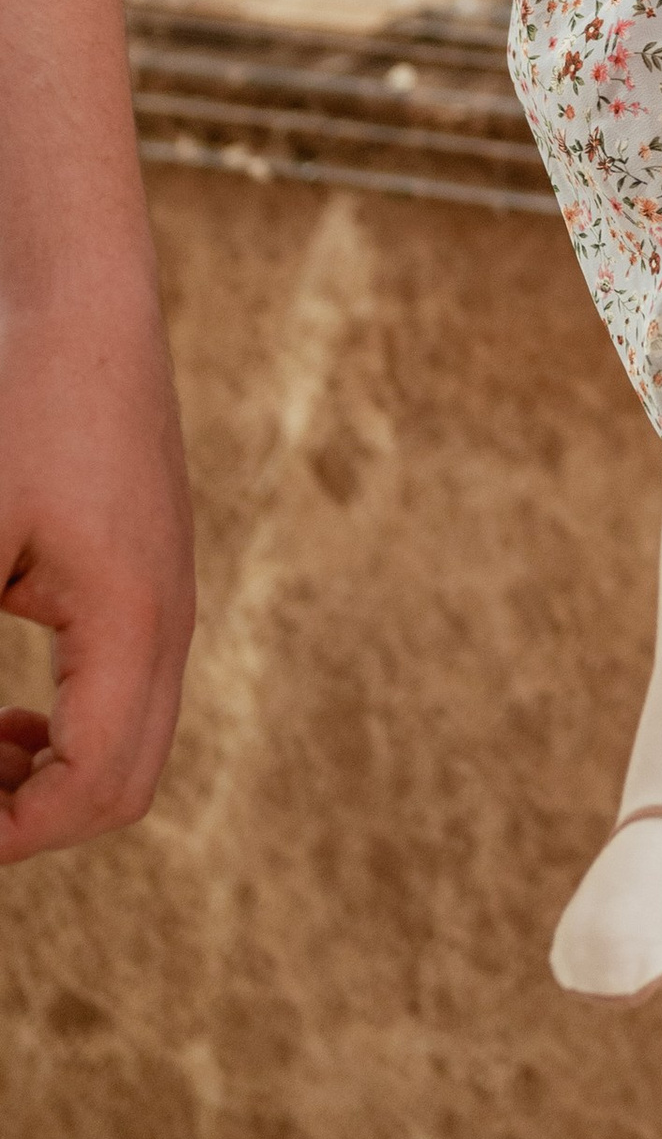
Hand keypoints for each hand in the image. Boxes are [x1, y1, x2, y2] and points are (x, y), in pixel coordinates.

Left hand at [0, 282, 193, 859]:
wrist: (82, 303)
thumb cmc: (18, 407)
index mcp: (133, 619)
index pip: (93, 788)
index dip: (7, 835)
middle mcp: (169, 620)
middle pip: (125, 786)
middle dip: (31, 823)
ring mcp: (168, 599)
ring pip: (130, 746)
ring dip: (47, 781)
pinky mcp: (149, 578)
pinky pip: (126, 695)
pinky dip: (66, 735)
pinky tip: (9, 724)